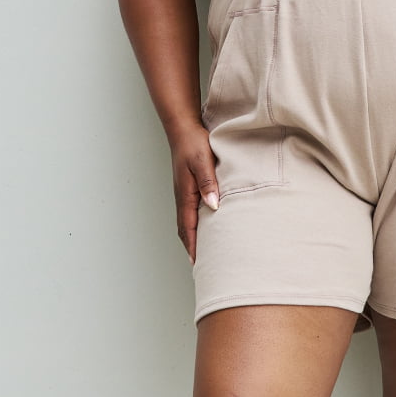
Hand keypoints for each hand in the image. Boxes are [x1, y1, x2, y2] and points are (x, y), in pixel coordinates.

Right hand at [168, 120, 219, 261]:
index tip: (198, 263)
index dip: (193, 246)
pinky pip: (189, 213)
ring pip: (186, 222)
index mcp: (185, 194)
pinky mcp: (188, 188)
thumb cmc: (194, 143)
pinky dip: (194, 226)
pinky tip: (204, 228)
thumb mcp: (203, 161)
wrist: (183, 128)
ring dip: (192, 238)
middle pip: (185, 230)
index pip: (188, 227)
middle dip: (192, 248)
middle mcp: (182, 197)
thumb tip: (213, 206)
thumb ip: (208, 183)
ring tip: (203, 254)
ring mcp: (183, 193)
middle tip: (202, 267)